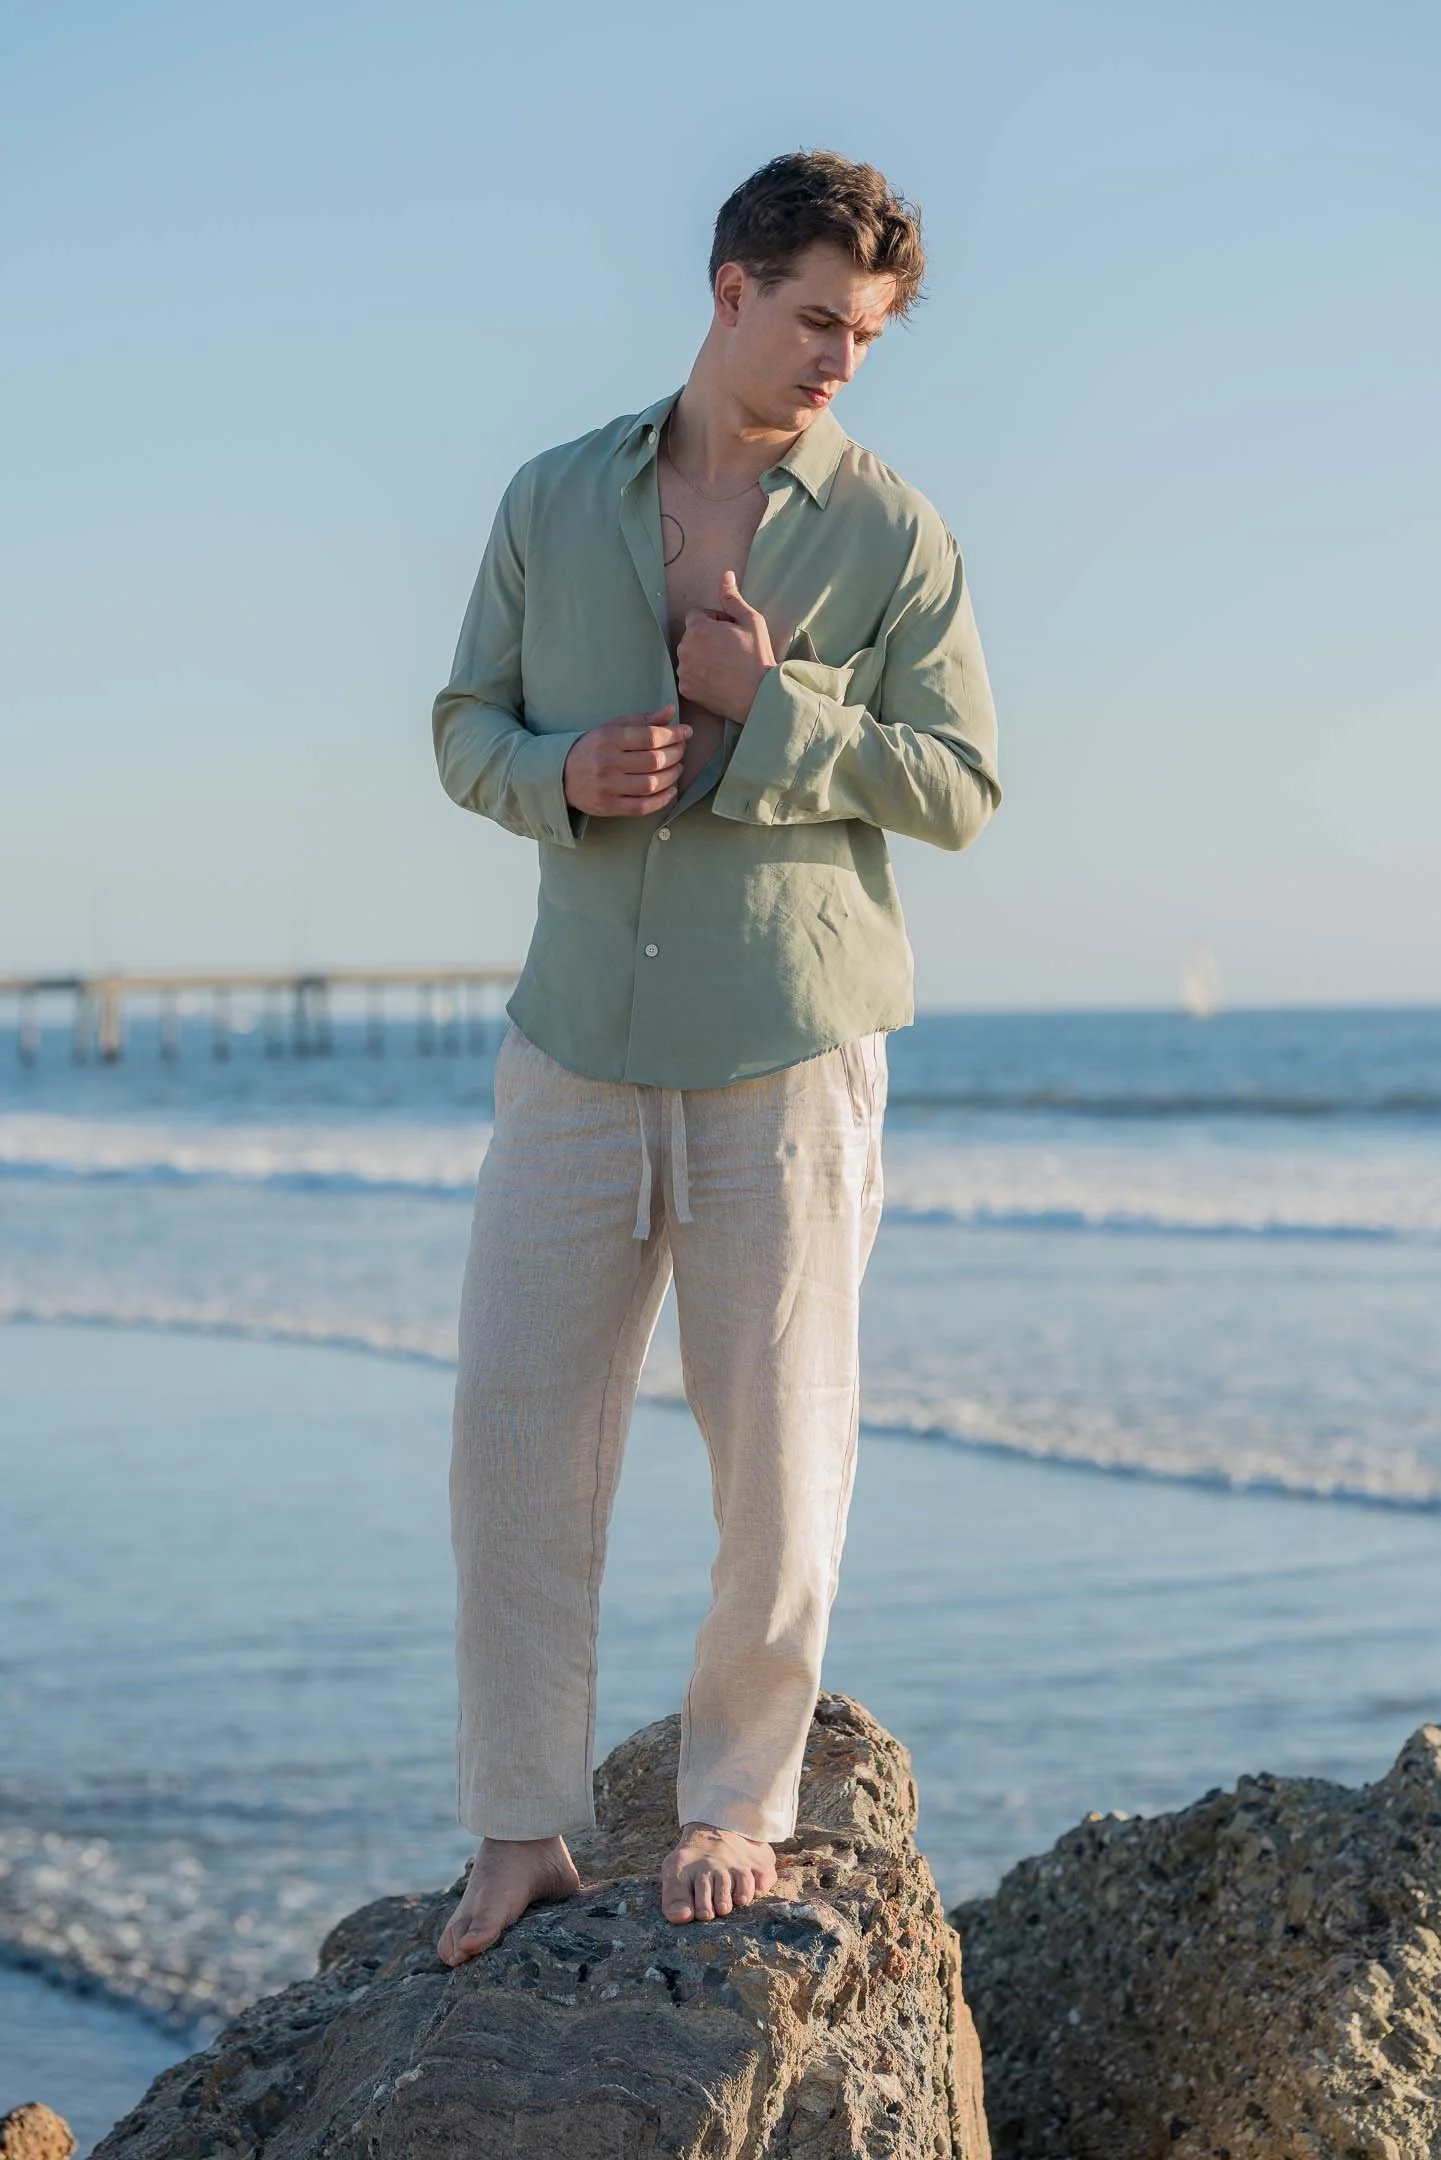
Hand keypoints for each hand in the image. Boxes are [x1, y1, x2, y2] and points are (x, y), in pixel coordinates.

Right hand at [562, 706, 691, 817]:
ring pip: (651, 784)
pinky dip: (662, 800)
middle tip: (682, 750)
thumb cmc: (591, 748)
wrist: (560, 775)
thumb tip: (670, 711)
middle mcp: (607, 762)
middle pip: (654, 760)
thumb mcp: (611, 728)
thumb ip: (642, 720)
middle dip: (676, 754)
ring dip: (672, 776)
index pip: (650, 736)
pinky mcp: (608, 806)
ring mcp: (607, 787)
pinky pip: (642, 806)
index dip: (673, 734)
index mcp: (608, 738)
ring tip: (677, 768)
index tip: (687, 732)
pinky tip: (671, 790)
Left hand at [675, 571, 775, 725]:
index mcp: (698, 629)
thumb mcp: (751, 621)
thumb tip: (725, 575)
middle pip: (692, 636)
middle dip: (707, 638)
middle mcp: (685, 649)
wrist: (758, 695)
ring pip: (690, 656)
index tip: (730, 631)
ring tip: (726, 665)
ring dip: (702, 656)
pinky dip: (700, 676)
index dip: (714, 620)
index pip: (696, 615)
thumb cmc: (757, 658)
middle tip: (730, 649)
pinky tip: (719, 679)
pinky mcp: (686, 689)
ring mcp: (684, 670)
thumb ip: (732, 598)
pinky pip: (689, 676)